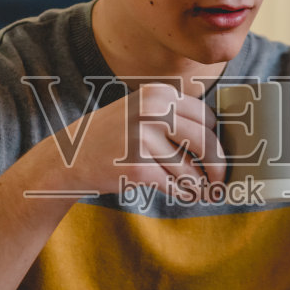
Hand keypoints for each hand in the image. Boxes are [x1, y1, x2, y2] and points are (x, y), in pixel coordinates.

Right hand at [43, 81, 226, 198]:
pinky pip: (173, 184)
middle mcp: (153, 112)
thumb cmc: (114, 138)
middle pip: (205, 142)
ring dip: (198, 185)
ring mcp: (143, 138)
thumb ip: (175, 119)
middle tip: (220, 182)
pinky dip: (181, 192)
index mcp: (159, 95)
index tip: (219, 157)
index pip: (207, 118)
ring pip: (190, 168)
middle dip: (218, 166)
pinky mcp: (137, 167)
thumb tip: (220, 143)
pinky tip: (182, 194)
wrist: (69, 158)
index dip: (217, 141)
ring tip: (199, 191)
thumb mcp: (142, 113)